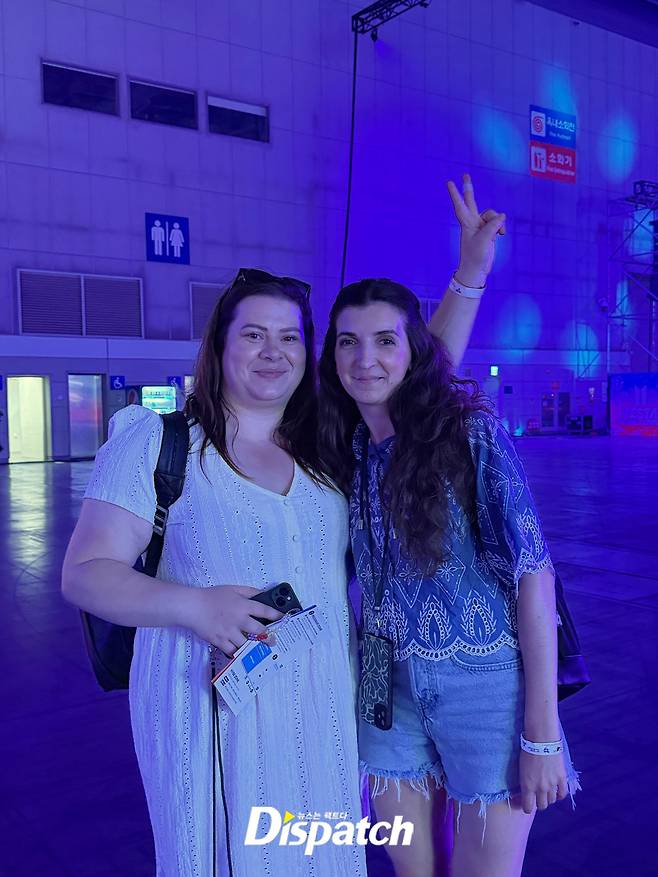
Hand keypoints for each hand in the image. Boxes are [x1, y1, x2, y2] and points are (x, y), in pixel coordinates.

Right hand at [184, 585, 282, 655]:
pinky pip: (232, 651)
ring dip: (253, 647)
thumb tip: (263, 594)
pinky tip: (242, 654)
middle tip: (273, 640)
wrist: (193, 607)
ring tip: (258, 649)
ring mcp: (229, 632)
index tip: (282, 619)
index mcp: (243, 606)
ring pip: (247, 644)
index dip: (276, 615)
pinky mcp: (220, 641)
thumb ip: (250, 592)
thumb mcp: (233, 589)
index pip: (264, 610)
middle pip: (259, 631)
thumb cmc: (212, 596)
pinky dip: (237, 652)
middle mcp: (238, 620)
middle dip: (269, 636)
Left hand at [446, 172, 505, 287]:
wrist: (476, 270)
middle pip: (471, 201)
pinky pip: (498, 222)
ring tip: (500, 234)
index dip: (456, 194)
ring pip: (492, 214)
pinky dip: (501, 227)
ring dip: (498, 222)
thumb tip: (502, 216)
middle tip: (465, 174)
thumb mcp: (484, 240)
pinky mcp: (488, 231)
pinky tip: (502, 235)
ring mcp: (481, 226)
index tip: (449, 182)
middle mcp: (473, 222)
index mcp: (467, 223)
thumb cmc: (475, 257)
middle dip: (469, 188)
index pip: (460, 206)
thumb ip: (493, 226)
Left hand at [518, 750, 569, 813]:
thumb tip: (523, 794)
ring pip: (552, 801)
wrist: (541, 740)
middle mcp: (540, 788)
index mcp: (527, 786)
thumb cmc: (527, 752)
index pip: (527, 807)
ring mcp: (552, 785)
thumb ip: (524, 784)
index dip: (526, 808)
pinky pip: (562, 794)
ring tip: (546, 791)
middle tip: (537, 797)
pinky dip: (559, 795)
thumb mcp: (521, 770)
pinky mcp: (562, 779)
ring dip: (548, 798)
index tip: (526, 804)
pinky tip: (557, 791)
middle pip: (542, 806)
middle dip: (538, 803)